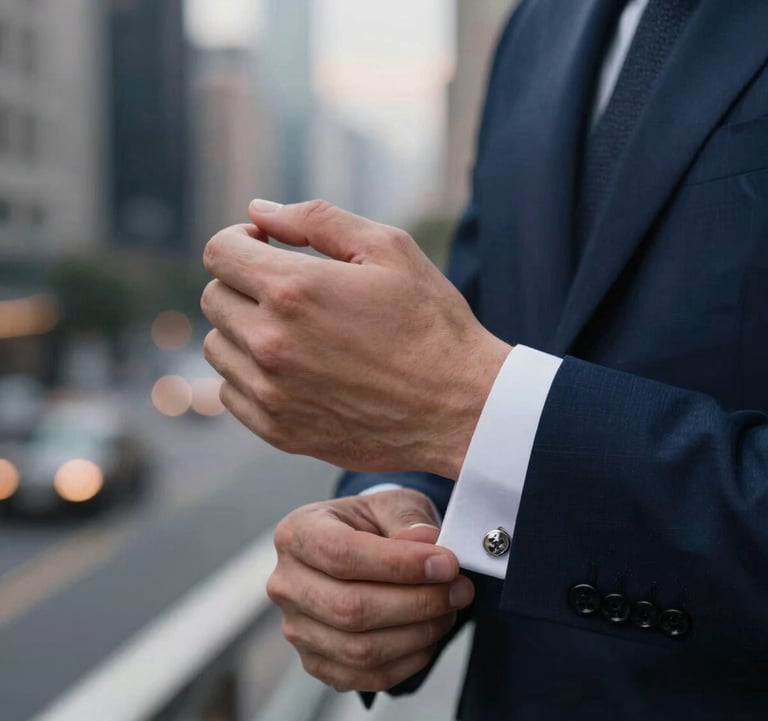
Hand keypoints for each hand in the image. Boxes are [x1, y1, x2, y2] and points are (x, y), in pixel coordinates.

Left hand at [201, 199, 510, 478]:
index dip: (240, 241)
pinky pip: (231, 394)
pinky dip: (249, 375)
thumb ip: (316, 220)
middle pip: (214, 298)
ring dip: (243, 330)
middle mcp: (269, 343)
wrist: (460, 408)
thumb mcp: (389, 249)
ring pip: (219, 347)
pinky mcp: (279, 431)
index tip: (266, 247)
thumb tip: (259, 211)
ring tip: (292, 331)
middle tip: (287, 290)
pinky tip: (291, 369)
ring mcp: (271, 393)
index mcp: (293, 291)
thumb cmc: (430, 323)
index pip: (219, 252)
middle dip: (243, 283)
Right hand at [266, 489, 474, 691]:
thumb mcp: (390, 504)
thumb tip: (425, 542)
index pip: (341, 554)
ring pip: (360, 648)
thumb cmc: (372, 523)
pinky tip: (430, 632)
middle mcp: (286, 583)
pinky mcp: (316, 661)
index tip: (447, 564)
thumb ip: (408, 519)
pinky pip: (366, 675)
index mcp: (297, 533)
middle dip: (417, 602)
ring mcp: (297, 628)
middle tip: (460, 588)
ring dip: (418, 633)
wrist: (358, 547)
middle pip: (350, 608)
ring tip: (450, 609)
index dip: (398, 564)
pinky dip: (409, 660)